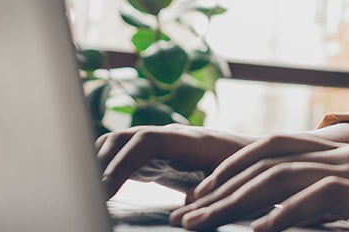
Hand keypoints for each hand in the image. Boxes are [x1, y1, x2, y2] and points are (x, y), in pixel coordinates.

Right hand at [96, 124, 256, 197]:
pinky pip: (124, 156)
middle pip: (123, 138)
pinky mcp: (158, 159)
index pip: (144, 140)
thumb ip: (211, 194)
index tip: (102, 191)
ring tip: (83, 194)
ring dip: (98, 164)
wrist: (265, 160)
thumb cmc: (254, 173)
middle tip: (82, 197)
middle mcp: (172, 137)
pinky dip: (106, 168)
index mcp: (190, 141)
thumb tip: (185, 210)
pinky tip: (97, 192)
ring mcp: (162, 146)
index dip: (120, 163)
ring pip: (119, 145)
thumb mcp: (235, 184)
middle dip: (98, 164)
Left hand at [170, 134, 348, 230]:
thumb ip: (346, 204)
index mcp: (343, 155)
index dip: (231, 168)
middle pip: (263, 161)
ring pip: (278, 178)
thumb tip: (311, 223)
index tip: (200, 195)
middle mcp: (343, 156)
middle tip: (182, 217)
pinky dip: (282, 218)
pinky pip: (317, 202)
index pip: (272, 149)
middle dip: (217, 187)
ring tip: (198, 226)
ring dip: (231, 203)